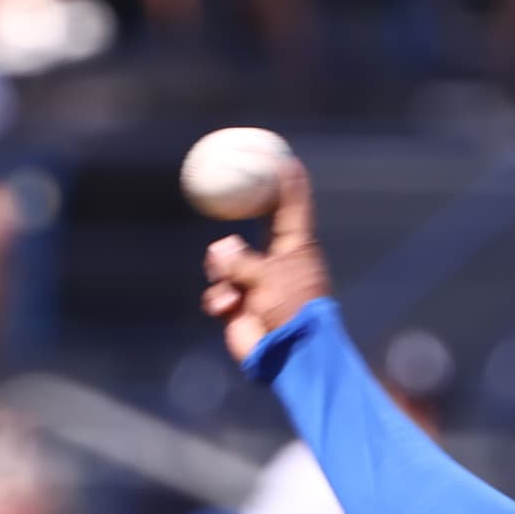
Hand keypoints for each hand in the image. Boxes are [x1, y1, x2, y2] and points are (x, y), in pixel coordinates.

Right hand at [199, 159, 328, 362]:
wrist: (288, 356)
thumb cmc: (290, 311)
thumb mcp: (268, 277)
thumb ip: (241, 260)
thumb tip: (219, 250)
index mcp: (295, 248)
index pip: (291, 206)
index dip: (287, 181)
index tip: (283, 157)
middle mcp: (277, 262)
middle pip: (257, 227)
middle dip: (242, 214)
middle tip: (227, 191)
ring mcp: (257, 284)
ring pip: (226, 261)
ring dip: (223, 271)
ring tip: (232, 287)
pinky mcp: (240, 307)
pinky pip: (219, 292)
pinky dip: (220, 299)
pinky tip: (228, 308)